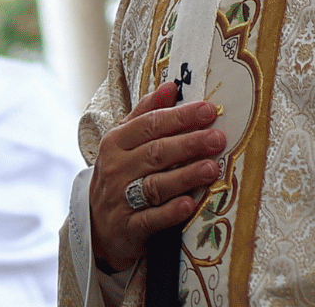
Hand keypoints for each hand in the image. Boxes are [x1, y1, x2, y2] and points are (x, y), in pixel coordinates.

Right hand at [87, 82, 225, 272]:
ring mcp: (120, 200)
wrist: (96, 225)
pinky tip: (189, 205)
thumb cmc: (119, 176)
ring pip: (156, 185)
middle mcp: (116, 169)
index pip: (150, 125)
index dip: (180, 117)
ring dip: (185, 176)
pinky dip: (170, 213)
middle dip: (189, 144)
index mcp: (116, 142)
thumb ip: (146, 113)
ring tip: (211, 168)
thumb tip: (170, 87)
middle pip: (156, 153)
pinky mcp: (128, 228)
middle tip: (218, 138)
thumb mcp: (124, 142)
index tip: (208, 110)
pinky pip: (151, 219)